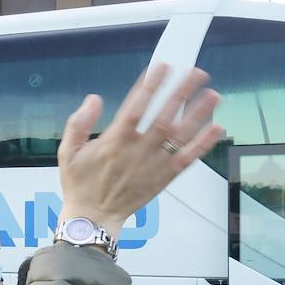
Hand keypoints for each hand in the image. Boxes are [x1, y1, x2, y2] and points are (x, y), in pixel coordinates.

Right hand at [57, 64, 222, 241]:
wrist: (93, 217)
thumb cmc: (80, 183)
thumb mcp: (67, 152)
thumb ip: (78, 124)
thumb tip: (94, 99)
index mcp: (114, 142)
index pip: (136, 108)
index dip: (150, 86)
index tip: (162, 67)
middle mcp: (138, 151)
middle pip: (164, 117)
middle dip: (181, 93)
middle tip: (197, 73)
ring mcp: (154, 165)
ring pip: (180, 136)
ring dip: (198, 115)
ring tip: (213, 95)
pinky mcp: (164, 178)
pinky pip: (187, 159)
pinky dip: (203, 145)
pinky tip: (216, 129)